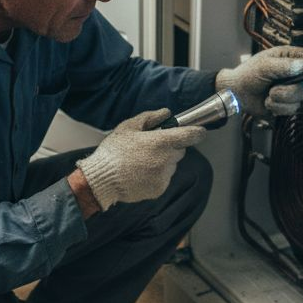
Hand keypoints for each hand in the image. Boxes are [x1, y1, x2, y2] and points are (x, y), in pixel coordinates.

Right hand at [76, 109, 206, 209]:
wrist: (102, 180)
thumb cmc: (113, 151)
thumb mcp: (128, 127)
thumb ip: (150, 117)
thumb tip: (167, 113)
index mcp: (160, 142)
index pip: (190, 136)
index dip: (197, 132)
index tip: (200, 131)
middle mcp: (166, 160)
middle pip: (180, 151)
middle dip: (171, 147)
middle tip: (152, 146)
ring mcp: (163, 176)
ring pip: (172, 165)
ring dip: (163, 162)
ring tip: (141, 161)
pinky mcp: (159, 189)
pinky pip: (164, 178)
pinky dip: (157, 175)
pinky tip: (140, 172)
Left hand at [215, 46, 302, 116]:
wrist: (238, 94)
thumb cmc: (249, 74)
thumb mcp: (264, 65)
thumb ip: (283, 66)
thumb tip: (302, 65)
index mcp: (291, 57)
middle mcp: (296, 73)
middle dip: (302, 85)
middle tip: (302, 85)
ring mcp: (294, 89)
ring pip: (301, 96)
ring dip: (282, 97)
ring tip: (269, 94)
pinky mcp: (289, 105)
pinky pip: (292, 109)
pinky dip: (278, 107)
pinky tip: (269, 102)